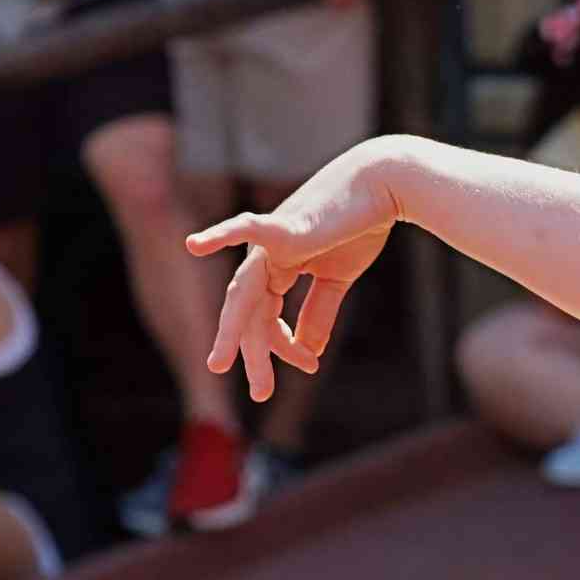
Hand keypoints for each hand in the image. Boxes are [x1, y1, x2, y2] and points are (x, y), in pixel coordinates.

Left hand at [186, 144, 400, 400]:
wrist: (385, 185)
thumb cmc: (362, 224)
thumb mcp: (338, 279)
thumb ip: (319, 314)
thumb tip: (306, 352)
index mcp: (278, 266)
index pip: (268, 318)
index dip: (285, 348)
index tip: (310, 366)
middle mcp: (264, 256)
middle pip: (250, 314)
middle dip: (253, 354)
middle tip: (260, 393)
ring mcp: (268, 241)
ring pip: (244, 295)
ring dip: (235, 332)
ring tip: (222, 364)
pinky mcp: (282, 226)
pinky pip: (245, 228)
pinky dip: (220, 235)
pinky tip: (195, 245)